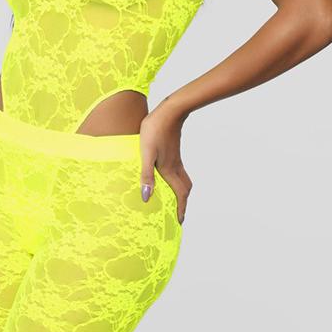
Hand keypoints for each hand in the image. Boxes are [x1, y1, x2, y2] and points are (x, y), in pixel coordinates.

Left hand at [139, 100, 192, 225]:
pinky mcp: (173, 150)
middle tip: (180, 214)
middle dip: (183, 203)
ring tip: (176, 199)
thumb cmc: (155, 129)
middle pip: (185, 189)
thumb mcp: (146, 153)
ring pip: (183, 179)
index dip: (180, 209)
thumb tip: (147, 198)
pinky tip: (168, 176)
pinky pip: (179, 170)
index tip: (180, 222)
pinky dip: (177, 180)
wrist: (169, 110)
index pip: (179, 194)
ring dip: (181, 192)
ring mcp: (176, 158)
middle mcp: (175, 166)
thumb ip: (146, 175)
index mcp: (169, 169)